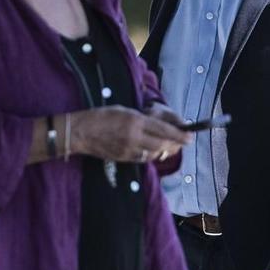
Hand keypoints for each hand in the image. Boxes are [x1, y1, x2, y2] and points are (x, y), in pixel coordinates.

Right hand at [71, 106, 190, 163]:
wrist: (80, 132)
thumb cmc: (101, 116)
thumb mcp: (124, 110)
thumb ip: (142, 118)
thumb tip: (160, 125)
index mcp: (135, 121)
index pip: (163, 130)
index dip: (179, 135)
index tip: (189, 137)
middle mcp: (134, 137)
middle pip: (163, 145)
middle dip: (175, 144)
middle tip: (182, 142)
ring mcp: (128, 150)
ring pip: (154, 154)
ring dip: (164, 150)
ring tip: (170, 146)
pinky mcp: (123, 159)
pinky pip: (143, 159)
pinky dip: (151, 154)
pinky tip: (154, 150)